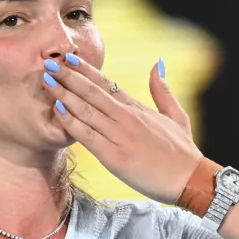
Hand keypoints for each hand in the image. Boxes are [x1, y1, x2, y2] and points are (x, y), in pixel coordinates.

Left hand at [42, 53, 203, 204]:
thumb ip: (163, 90)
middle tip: (49, 63)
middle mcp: (126, 118)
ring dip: (64, 94)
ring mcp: (119, 136)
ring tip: (47, 81)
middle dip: (68, 76)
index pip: (106, 83)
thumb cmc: (183, 152)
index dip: (85, 70)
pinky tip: (57, 111)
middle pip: (92, 92)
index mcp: (138, 108)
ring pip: (86, 110)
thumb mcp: (176, 116)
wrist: (191, 180)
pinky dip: (71, 122)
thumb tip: (158, 64)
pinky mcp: (114, 156)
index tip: (68, 58)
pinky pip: (87, 136)